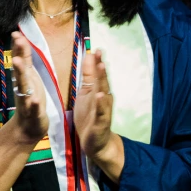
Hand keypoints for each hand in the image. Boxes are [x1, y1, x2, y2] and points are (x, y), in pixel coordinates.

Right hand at [9, 32, 48, 144]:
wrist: (28, 127)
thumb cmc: (31, 99)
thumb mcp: (29, 77)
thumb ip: (25, 60)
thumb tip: (19, 39)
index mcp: (25, 78)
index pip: (21, 59)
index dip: (19, 46)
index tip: (16, 32)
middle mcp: (23, 87)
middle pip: (20, 69)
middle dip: (19, 54)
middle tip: (18, 40)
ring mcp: (27, 100)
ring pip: (23, 86)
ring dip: (21, 74)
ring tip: (19, 62)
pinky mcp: (33, 113)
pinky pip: (33, 107)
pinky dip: (33, 104)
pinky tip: (35, 99)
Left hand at [74, 50, 123, 180]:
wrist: (97, 143)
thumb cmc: (91, 117)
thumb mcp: (86, 94)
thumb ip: (88, 76)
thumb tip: (88, 56)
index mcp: (98, 91)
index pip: (98, 74)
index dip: (96, 61)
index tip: (95, 47)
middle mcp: (104, 98)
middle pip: (103, 80)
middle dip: (101, 66)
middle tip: (99, 51)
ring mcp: (104, 110)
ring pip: (104, 92)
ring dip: (104, 80)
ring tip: (102, 66)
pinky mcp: (101, 122)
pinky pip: (102, 111)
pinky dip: (102, 103)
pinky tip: (101, 95)